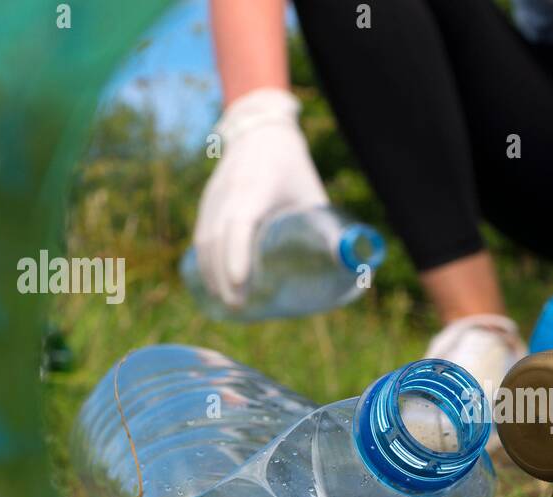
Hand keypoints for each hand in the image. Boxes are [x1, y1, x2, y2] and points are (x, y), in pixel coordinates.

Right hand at [193, 88, 328, 304]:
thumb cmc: (293, 169)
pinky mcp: (207, 204)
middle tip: (240, 307)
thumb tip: (352, 269)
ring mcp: (213, 198)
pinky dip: (205, 263)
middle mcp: (229, 192)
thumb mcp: (313, 196)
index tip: (240, 285)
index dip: (237, 256)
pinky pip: (201, 237)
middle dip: (224, 277)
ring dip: (212, 275)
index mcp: (256, 187)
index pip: (239, 224)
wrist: (259, 132)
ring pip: (205, 240)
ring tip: (228, 305)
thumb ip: (327, 231)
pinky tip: (215, 286)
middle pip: (217, 240)